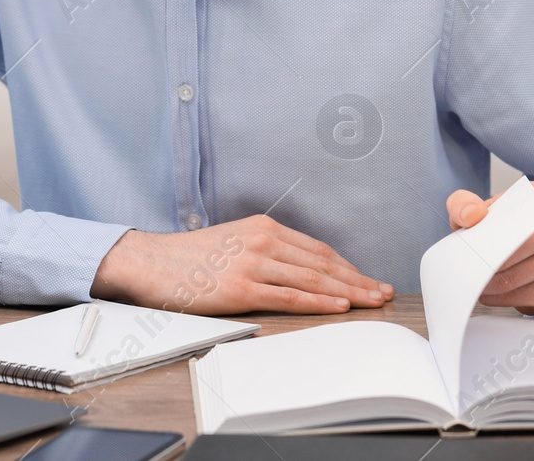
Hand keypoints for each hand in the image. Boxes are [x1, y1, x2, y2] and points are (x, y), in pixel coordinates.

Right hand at [90, 217, 394, 314]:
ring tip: (372, 302)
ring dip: (348, 292)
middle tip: (383, 292)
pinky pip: (289, 296)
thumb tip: (298, 271)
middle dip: (358, 279)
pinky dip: (318, 302)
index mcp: (263, 227)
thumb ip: (264, 251)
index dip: (348, 266)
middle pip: (323, 263)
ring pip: (313, 279)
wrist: (150, 262)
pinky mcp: (241, 288)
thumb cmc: (188, 258)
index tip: (368, 279)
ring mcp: (253, 263)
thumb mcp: (232, 241)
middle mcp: (262, 240)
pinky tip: (339, 306)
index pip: (317, 249)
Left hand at [445, 181, 533, 316]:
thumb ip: (462, 205)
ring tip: (479, 284)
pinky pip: (532, 296)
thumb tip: (472, 215)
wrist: (530, 255)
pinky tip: (497, 294)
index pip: (510, 217)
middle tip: (471, 272)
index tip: (473, 249)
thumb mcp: (475, 212)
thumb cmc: (502, 231)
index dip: (487, 237)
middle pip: (516, 248)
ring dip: (494, 285)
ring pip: (521, 276)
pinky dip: (507, 299)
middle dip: (488, 264)